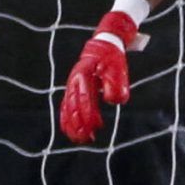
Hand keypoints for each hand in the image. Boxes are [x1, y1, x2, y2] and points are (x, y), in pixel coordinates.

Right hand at [59, 14, 140, 143]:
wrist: (103, 44)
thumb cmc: (112, 57)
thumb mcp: (118, 68)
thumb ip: (116, 84)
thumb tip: (113, 101)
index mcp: (84, 75)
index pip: (85, 98)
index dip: (89, 114)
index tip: (95, 127)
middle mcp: (74, 81)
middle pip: (73, 106)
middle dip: (79, 124)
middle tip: (87, 139)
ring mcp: (71, 85)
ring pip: (67, 108)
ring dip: (72, 124)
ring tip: (79, 139)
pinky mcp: (73, 88)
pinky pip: (66, 106)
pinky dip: (67, 118)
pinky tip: (71, 130)